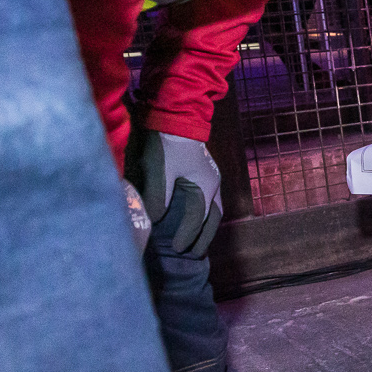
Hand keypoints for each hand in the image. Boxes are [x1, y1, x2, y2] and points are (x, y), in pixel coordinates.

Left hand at [129, 130, 223, 257]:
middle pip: (215, 217)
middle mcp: (213, 183)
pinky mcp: (204, 171)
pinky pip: (210, 199)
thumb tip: (155, 219)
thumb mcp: (159, 171)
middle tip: (195, 254)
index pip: (198, 218)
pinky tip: (196, 217)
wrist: (175, 116)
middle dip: (206, 237)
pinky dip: (205, 213)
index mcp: (205, 185)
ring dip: (208, 226)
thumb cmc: (166, 144)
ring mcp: (211, 176)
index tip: (176, 249)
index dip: (187, 235)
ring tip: (199, 241)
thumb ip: (157, 197)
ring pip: (215, 208)